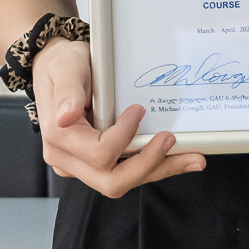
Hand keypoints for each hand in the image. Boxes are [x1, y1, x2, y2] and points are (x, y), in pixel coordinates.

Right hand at [32, 37, 204, 197]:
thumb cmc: (62, 67)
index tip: (139, 110)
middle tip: (173, 142)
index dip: (125, 136)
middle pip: (112, 181)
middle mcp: (68, 160)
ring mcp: (82, 166)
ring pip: (123, 182)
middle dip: (148, 165)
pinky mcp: (96, 165)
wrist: (56, 69)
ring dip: (159, 170)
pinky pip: (125, 172)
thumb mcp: (65, 68)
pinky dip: (152, 165)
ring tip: (192, 159)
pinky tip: (176, 158)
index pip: (99, 153)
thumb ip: (67, 92)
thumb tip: (66, 116)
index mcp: (59, 138)